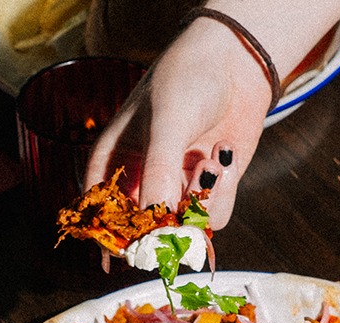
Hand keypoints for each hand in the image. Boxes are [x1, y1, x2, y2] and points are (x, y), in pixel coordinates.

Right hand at [84, 18, 274, 227]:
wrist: (237, 62)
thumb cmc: (187, 79)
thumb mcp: (167, 123)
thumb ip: (158, 173)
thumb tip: (157, 224)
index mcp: (112, 164)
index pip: (102, 216)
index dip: (115, 238)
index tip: (139, 244)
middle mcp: (141, 183)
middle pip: (144, 234)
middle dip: (168, 228)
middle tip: (184, 213)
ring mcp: (176, 190)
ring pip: (184, 230)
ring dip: (202, 201)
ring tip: (211, 162)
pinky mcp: (207, 192)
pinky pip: (213, 217)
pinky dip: (224, 191)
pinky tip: (224, 153)